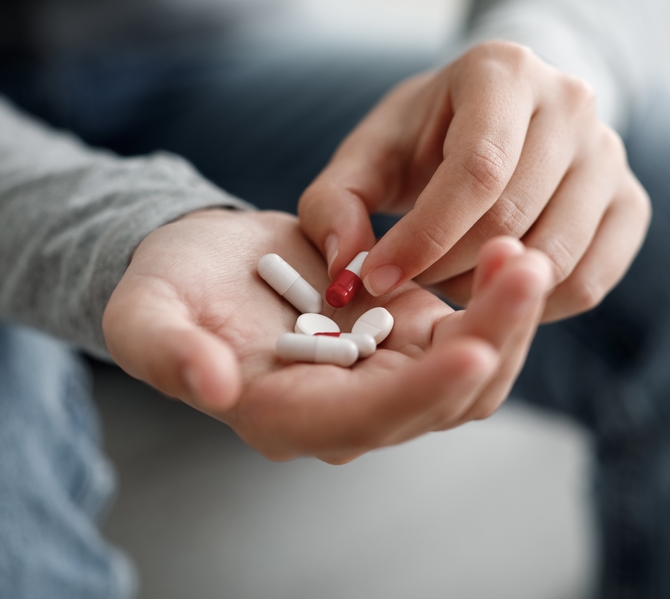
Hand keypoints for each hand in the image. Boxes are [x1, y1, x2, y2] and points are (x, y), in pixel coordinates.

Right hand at [103, 209, 552, 463]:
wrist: (203, 267)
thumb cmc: (167, 291)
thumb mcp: (145, 316)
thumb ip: (168, 353)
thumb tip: (214, 386)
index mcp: (283, 416)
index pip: (364, 420)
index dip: (419, 393)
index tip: (470, 348)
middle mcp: (346, 411)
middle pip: (439, 403)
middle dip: (491, 342)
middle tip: (524, 266)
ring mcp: (384, 377)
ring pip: (469, 374)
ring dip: (506, 322)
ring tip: (523, 251)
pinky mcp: (406, 339)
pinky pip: (468, 335)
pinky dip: (493, 301)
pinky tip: (506, 249)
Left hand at [299, 40, 650, 321]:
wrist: (498, 120)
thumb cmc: (423, 139)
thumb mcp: (367, 155)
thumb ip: (334, 205)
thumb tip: (348, 270)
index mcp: (503, 71)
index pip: (478, 170)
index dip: (425, 236)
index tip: (378, 279)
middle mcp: (572, 102)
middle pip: (514, 215)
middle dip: (446, 267)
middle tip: (407, 283)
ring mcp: (611, 153)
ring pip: (555, 255)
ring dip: (487, 290)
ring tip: (445, 284)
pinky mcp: (631, 203)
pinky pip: (590, 279)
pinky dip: (534, 305)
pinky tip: (490, 291)